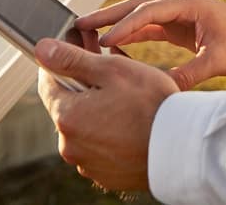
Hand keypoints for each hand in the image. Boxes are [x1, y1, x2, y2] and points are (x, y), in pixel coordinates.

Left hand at [35, 38, 177, 191]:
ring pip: (86, 127)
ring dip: (99, 111)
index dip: (61, 62)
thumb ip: (72, 59)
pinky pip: (101, 147)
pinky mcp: (107, 175)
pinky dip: (111, 134)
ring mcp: (88, 163)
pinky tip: (132, 122)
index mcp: (67, 117)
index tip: (77, 49)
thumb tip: (42, 49)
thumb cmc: (151, 105)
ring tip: (128, 98)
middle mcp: (70, 145)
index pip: (48, 83)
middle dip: (84, 86)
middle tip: (110, 71)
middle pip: (68, 106)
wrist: (183, 147)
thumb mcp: (112, 70)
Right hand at [76, 0, 225, 89]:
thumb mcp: (218, 61)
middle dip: (108, 15)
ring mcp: (177, 14)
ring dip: (114, 23)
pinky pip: (147, 27)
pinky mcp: (177, 25)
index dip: (125, 26)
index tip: (104, 42)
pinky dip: (128, 34)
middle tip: (79, 24)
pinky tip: (110, 45)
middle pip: (137, 6)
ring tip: (86, 32)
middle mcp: (180, 4)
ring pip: (139, 15)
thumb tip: (163, 89)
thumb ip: (190, 73)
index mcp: (189, 5)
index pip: (149, 12)